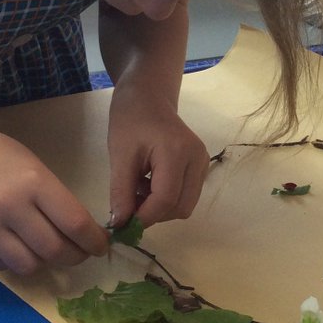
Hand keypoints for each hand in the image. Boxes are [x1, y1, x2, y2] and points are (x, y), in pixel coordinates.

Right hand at [0, 120, 108, 274]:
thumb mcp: (32, 166)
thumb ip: (55, 198)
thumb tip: (83, 234)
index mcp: (33, 181)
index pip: (74, 223)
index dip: (94, 241)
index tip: (101, 247)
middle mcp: (8, 206)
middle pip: (54, 250)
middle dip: (74, 257)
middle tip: (78, 253)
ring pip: (28, 265)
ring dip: (43, 262)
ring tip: (44, 249)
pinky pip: (1, 266)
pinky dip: (14, 261)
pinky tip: (15, 244)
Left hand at [106, 81, 208, 230]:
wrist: (148, 96)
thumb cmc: (130, 119)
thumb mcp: (119, 156)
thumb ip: (121, 192)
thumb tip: (120, 226)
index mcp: (178, 152)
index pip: (166, 200)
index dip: (144, 218)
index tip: (121, 225)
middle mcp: (198, 159)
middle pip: (180, 207)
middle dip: (153, 215)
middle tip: (128, 206)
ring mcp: (203, 163)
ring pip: (185, 205)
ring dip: (160, 208)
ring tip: (138, 190)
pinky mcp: (201, 166)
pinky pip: (186, 196)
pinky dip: (167, 199)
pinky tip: (150, 184)